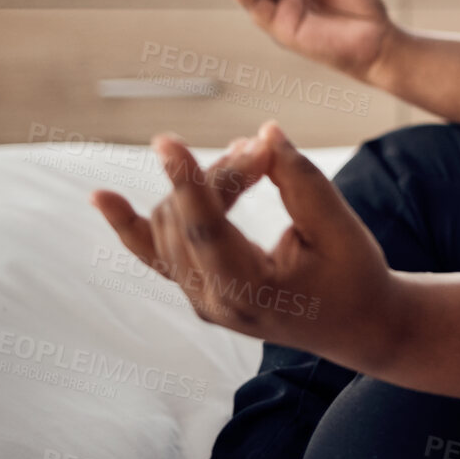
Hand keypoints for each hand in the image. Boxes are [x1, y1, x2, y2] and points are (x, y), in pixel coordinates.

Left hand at [89, 121, 405, 373]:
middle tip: (264, 149)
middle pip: (189, 219)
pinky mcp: (197, 288)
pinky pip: (153, 253)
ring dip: (200, 186)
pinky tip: (101, 197)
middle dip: (221, 174)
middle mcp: (214, 303)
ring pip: (171, 225)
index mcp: (250, 294)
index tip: (166, 141)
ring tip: (249, 160)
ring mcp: (200, 299)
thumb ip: (301, 180)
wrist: (358, 325)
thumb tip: (264, 133)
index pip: (205, 231)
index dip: (187, 182)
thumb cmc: (355, 276)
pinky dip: (130, 223)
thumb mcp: (339, 228)